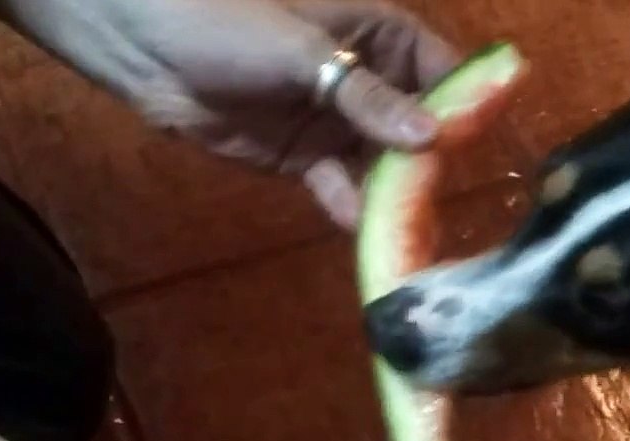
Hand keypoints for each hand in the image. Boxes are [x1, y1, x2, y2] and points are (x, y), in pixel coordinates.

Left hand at [103, 0, 459, 228]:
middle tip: (450, 197)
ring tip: (417, 227)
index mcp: (379, 36)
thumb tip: (432, 138)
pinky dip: (351, 206)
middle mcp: (369, 81)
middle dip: (434, 161)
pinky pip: (340, 184)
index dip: (467, 104)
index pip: (441, 70)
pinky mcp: (306, 158)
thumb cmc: (227, 24)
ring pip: (382, 161)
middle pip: (418, 125)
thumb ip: (366, 99)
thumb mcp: (301, 55)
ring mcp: (338, 123)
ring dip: (397, 193)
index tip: (486, 145)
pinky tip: (362, 227)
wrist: (142, 48)